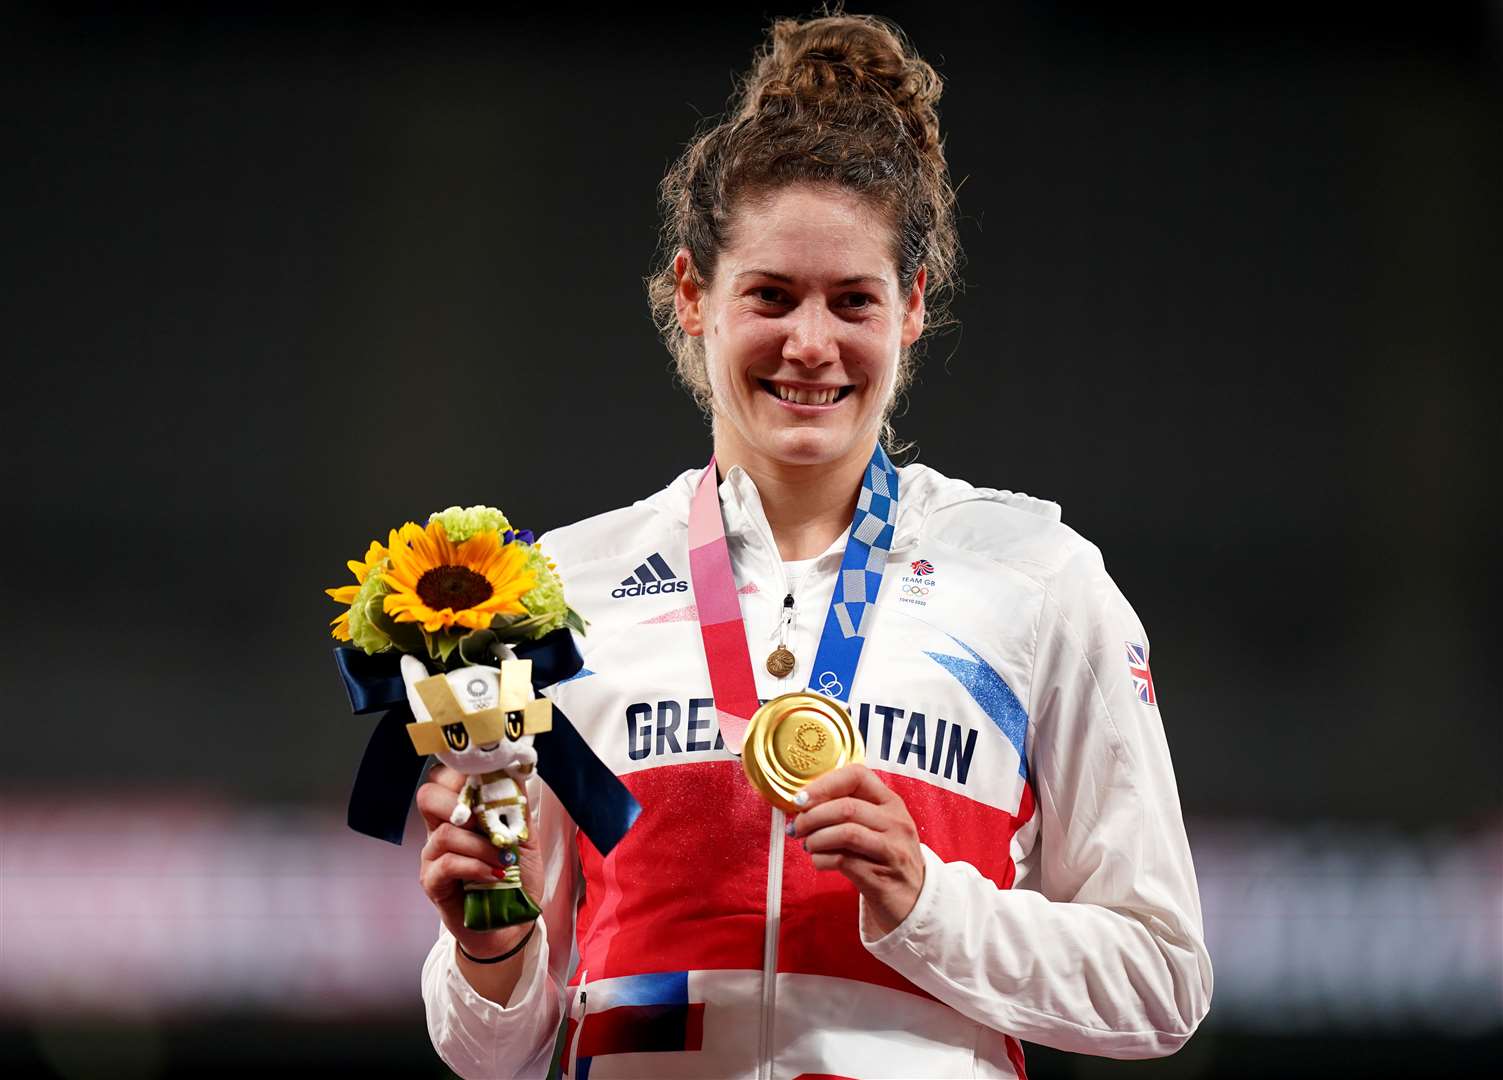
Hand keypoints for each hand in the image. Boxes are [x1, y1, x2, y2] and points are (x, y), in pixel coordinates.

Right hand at [416, 763, 542, 960]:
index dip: (464, 774)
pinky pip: (446, 864)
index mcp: (460, 814)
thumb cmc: (516, 877)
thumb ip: (516, 806)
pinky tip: (493, 874)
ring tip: (503, 858)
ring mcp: (433, 857)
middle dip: (462, 801)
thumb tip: (512, 772)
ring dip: (481, 844)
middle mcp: (441, 830)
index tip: (491, 785)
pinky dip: (475, 866)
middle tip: (489, 819)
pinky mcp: (433, 883)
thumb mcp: (525, 836)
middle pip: (429, 795)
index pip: (444, 778)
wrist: (513, 922)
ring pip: (445, 832)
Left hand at [790, 763, 924, 935]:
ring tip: (808, 845)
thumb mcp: (877, 826)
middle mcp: (896, 822)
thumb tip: (803, 804)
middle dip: (812, 816)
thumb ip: (848, 810)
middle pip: (846, 807)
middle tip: (797, 827)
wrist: (913, 900)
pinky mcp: (882, 877)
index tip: (801, 799)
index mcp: (891, 802)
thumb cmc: (884, 858)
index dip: (824, 784)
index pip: (857, 776)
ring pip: (846, 832)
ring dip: (816, 838)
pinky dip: (822, 859)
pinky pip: (844, 860)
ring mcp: (892, 849)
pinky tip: (819, 861)